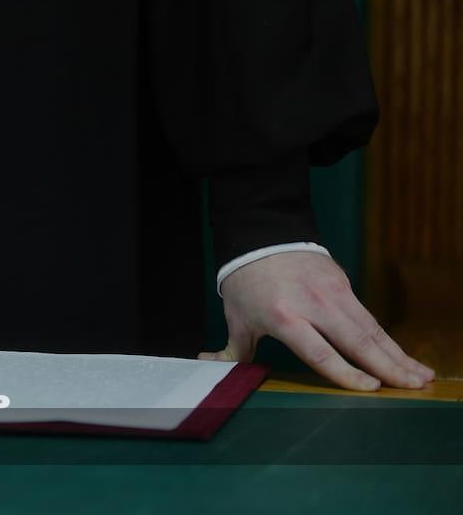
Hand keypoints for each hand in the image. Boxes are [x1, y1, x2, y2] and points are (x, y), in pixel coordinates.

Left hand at [200, 252, 434, 390]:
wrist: (261, 237)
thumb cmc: (246, 284)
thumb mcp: (236, 317)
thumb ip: (230, 349)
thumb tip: (205, 365)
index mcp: (283, 317)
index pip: (319, 351)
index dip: (344, 372)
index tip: (368, 388)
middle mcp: (313, 305)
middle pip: (355, 341)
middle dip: (386, 366)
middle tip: (410, 388)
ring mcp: (333, 293)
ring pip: (371, 329)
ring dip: (398, 355)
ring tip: (420, 377)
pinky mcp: (345, 285)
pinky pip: (370, 318)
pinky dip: (390, 339)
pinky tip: (406, 357)